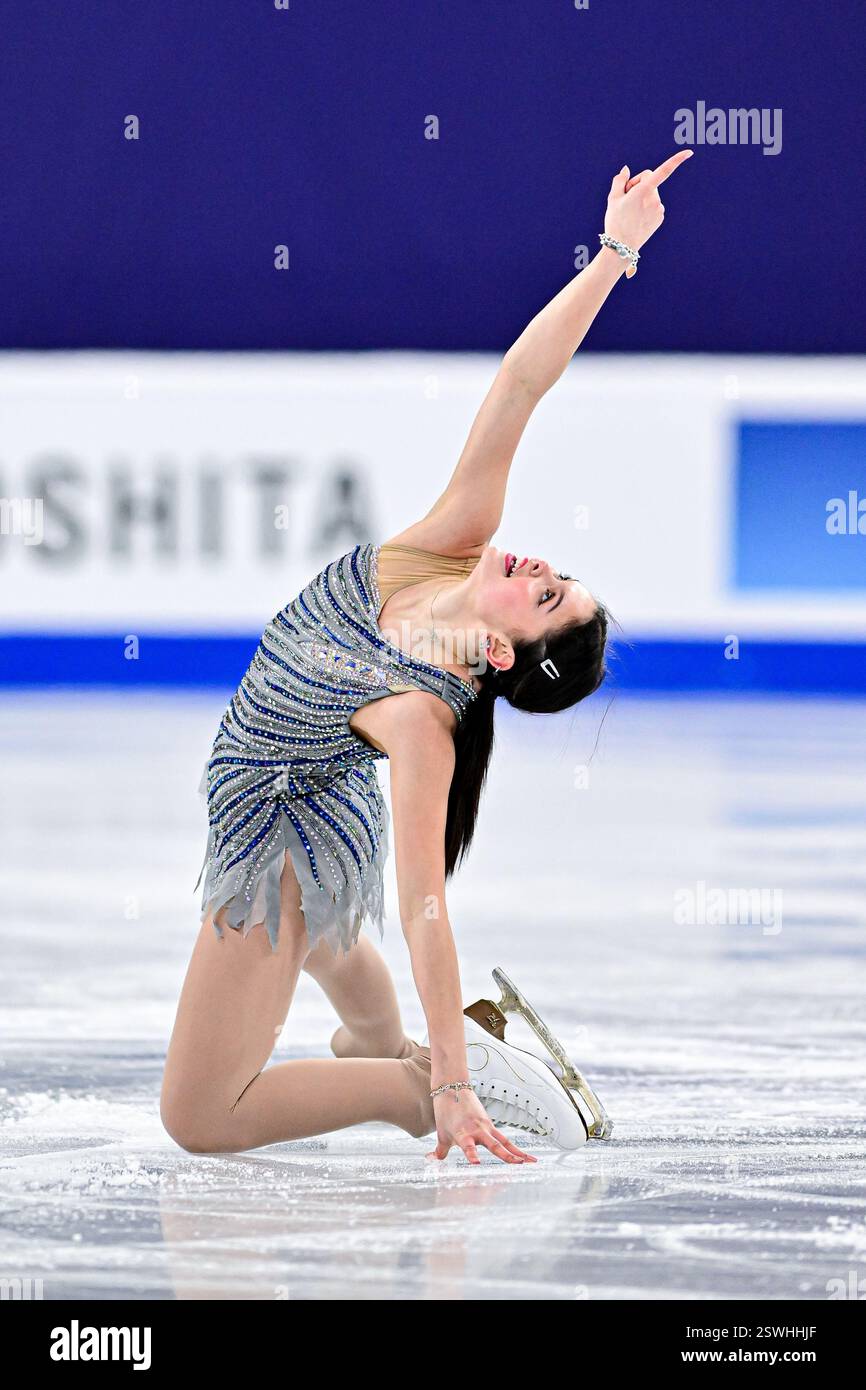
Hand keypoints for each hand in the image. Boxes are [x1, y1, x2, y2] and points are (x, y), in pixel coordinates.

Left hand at [427, 1086, 537, 1163]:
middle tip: (518, 1164)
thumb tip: (433, 1160)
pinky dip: (513, 1147)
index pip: (467, 1146)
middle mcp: (477, 1130)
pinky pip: (504, 1138)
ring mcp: (485, 1127)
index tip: (476, 1162)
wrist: (453, 1088)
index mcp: (462, 1134)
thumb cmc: (446, 1111)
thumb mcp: (442, 1134)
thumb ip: (440, 1150)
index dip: (471, 1154)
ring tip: (530, 1161)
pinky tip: (523, 1156)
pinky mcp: (489, 1124)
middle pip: (494, 1144)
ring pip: (504, 1141)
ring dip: (517, 1152)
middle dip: (506, 1155)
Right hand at [604, 150, 692, 271]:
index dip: (676, 160)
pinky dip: (646, 207)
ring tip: (630, 211)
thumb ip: (620, 180)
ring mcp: (659, 208)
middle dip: (638, 184)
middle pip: (649, 180)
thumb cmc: (616, 221)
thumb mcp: (612, 199)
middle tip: (625, 197)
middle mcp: (655, 198)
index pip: (663, 171)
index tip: (689, 153)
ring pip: (651, 193)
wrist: (622, 247)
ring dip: (642, 197)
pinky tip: (637, 218)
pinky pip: (654, 204)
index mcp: (644, 191)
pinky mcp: (660, 217)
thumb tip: (626, 169)